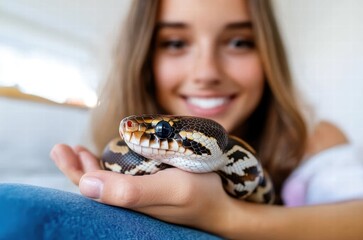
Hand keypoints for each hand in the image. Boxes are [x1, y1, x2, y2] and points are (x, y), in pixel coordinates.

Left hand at [50, 144, 234, 231]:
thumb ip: (130, 191)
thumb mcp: (169, 189)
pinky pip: (126, 178)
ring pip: (109, 181)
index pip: (92, 188)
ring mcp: (143, 194)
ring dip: (92, 165)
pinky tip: (109, 157)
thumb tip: (84, 185)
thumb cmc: (201, 194)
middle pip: (96, 185)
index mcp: (130, 203)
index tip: (63, 149)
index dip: (75, 169)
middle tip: (62, 148)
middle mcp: (133, 200)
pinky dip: (113, 166)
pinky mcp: (154, 188)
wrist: (224, 206)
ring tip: (79, 150)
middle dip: (77, 166)